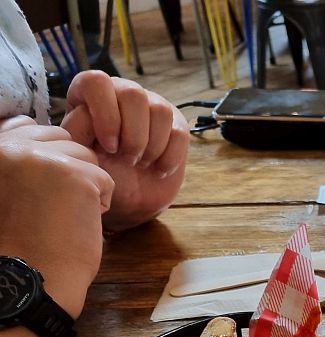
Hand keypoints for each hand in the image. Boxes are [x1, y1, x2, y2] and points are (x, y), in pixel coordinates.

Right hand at [0, 119, 112, 317]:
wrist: (31, 278)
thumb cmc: (20, 239)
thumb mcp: (6, 186)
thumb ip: (18, 156)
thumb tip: (31, 122)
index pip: (27, 126)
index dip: (46, 160)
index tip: (39, 192)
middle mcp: (10, 147)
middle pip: (61, 139)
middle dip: (68, 171)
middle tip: (51, 207)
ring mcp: (42, 158)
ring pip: (87, 157)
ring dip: (85, 187)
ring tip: (62, 215)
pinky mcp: (74, 174)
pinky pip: (105, 180)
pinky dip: (100, 205)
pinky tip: (77, 223)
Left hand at [61, 71, 188, 231]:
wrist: (127, 197)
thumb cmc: (100, 173)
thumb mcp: (80, 154)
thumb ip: (76, 130)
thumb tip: (88, 113)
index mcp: (92, 94)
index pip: (97, 82)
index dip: (106, 114)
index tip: (109, 147)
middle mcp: (122, 92)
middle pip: (133, 93)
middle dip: (132, 134)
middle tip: (126, 159)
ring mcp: (151, 106)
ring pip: (160, 110)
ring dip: (151, 146)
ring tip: (140, 163)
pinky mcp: (176, 126)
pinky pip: (180, 133)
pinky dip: (169, 157)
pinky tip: (158, 169)